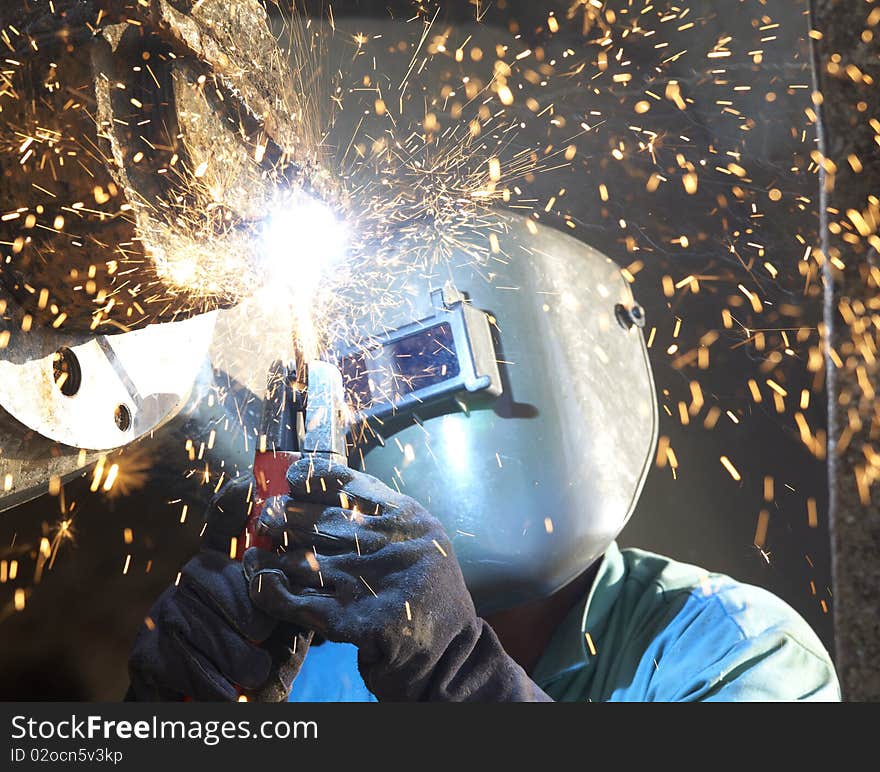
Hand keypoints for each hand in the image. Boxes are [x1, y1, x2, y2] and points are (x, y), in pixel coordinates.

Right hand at [127, 476, 311, 701]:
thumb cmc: (262, 660)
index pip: (224, 524)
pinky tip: (228, 693)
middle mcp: (192, 581)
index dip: (232, 502)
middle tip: (262, 632)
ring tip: (255, 671)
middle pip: (209, 574)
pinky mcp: (147, 652)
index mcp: (229, 568)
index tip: (246, 485)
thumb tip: (309, 565)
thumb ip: (293, 598)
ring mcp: (166, 614)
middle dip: (241, 605)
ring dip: (231, 653)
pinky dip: (209, 683)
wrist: (212, 711)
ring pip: (196, 621)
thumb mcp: (287, 627)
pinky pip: (179, 661)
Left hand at [243, 458, 550, 701]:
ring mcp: (371, 583)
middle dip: (285, 516)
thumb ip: (381, 515)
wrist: (450, 653)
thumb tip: (326, 492)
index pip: (349, 484)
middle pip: (320, 520)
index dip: (313, 478)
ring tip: (253, 550)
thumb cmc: (425, 591)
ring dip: (272, 553)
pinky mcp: (353, 621)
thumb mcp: (418, 538)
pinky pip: (299, 602)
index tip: (291, 477)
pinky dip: (273, 591)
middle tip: (264, 516)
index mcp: (406, 518)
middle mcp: (390, 544)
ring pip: (304, 558)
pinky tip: (259, 582)